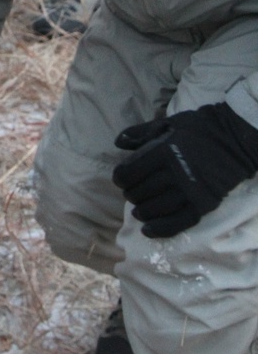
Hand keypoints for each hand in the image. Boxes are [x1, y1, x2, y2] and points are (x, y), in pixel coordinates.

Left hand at [113, 102, 257, 237]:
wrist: (235, 139)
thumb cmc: (199, 128)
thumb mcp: (168, 123)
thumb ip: (141, 133)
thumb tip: (118, 142)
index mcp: (164, 151)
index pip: (130, 173)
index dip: (120, 178)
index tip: (121, 178)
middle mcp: (175, 173)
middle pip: (141, 192)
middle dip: (131, 194)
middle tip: (132, 192)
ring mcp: (190, 191)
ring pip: (157, 209)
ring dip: (142, 212)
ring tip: (138, 211)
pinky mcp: (204, 205)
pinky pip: (178, 222)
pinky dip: (161, 229)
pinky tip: (148, 230)